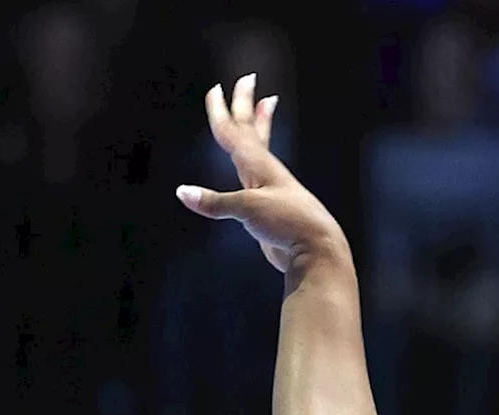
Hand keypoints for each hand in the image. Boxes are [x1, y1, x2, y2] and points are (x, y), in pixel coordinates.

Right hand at [176, 74, 347, 274]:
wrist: (316, 251)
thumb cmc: (288, 224)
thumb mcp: (248, 210)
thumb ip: (215, 202)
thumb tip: (183, 193)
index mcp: (259, 166)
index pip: (235, 131)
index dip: (222, 112)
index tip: (216, 90)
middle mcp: (265, 173)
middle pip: (252, 131)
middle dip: (246, 105)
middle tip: (249, 79)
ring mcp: (269, 191)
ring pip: (259, 151)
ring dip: (259, 126)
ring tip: (264, 108)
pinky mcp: (270, 211)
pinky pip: (255, 180)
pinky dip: (249, 168)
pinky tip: (250, 169)